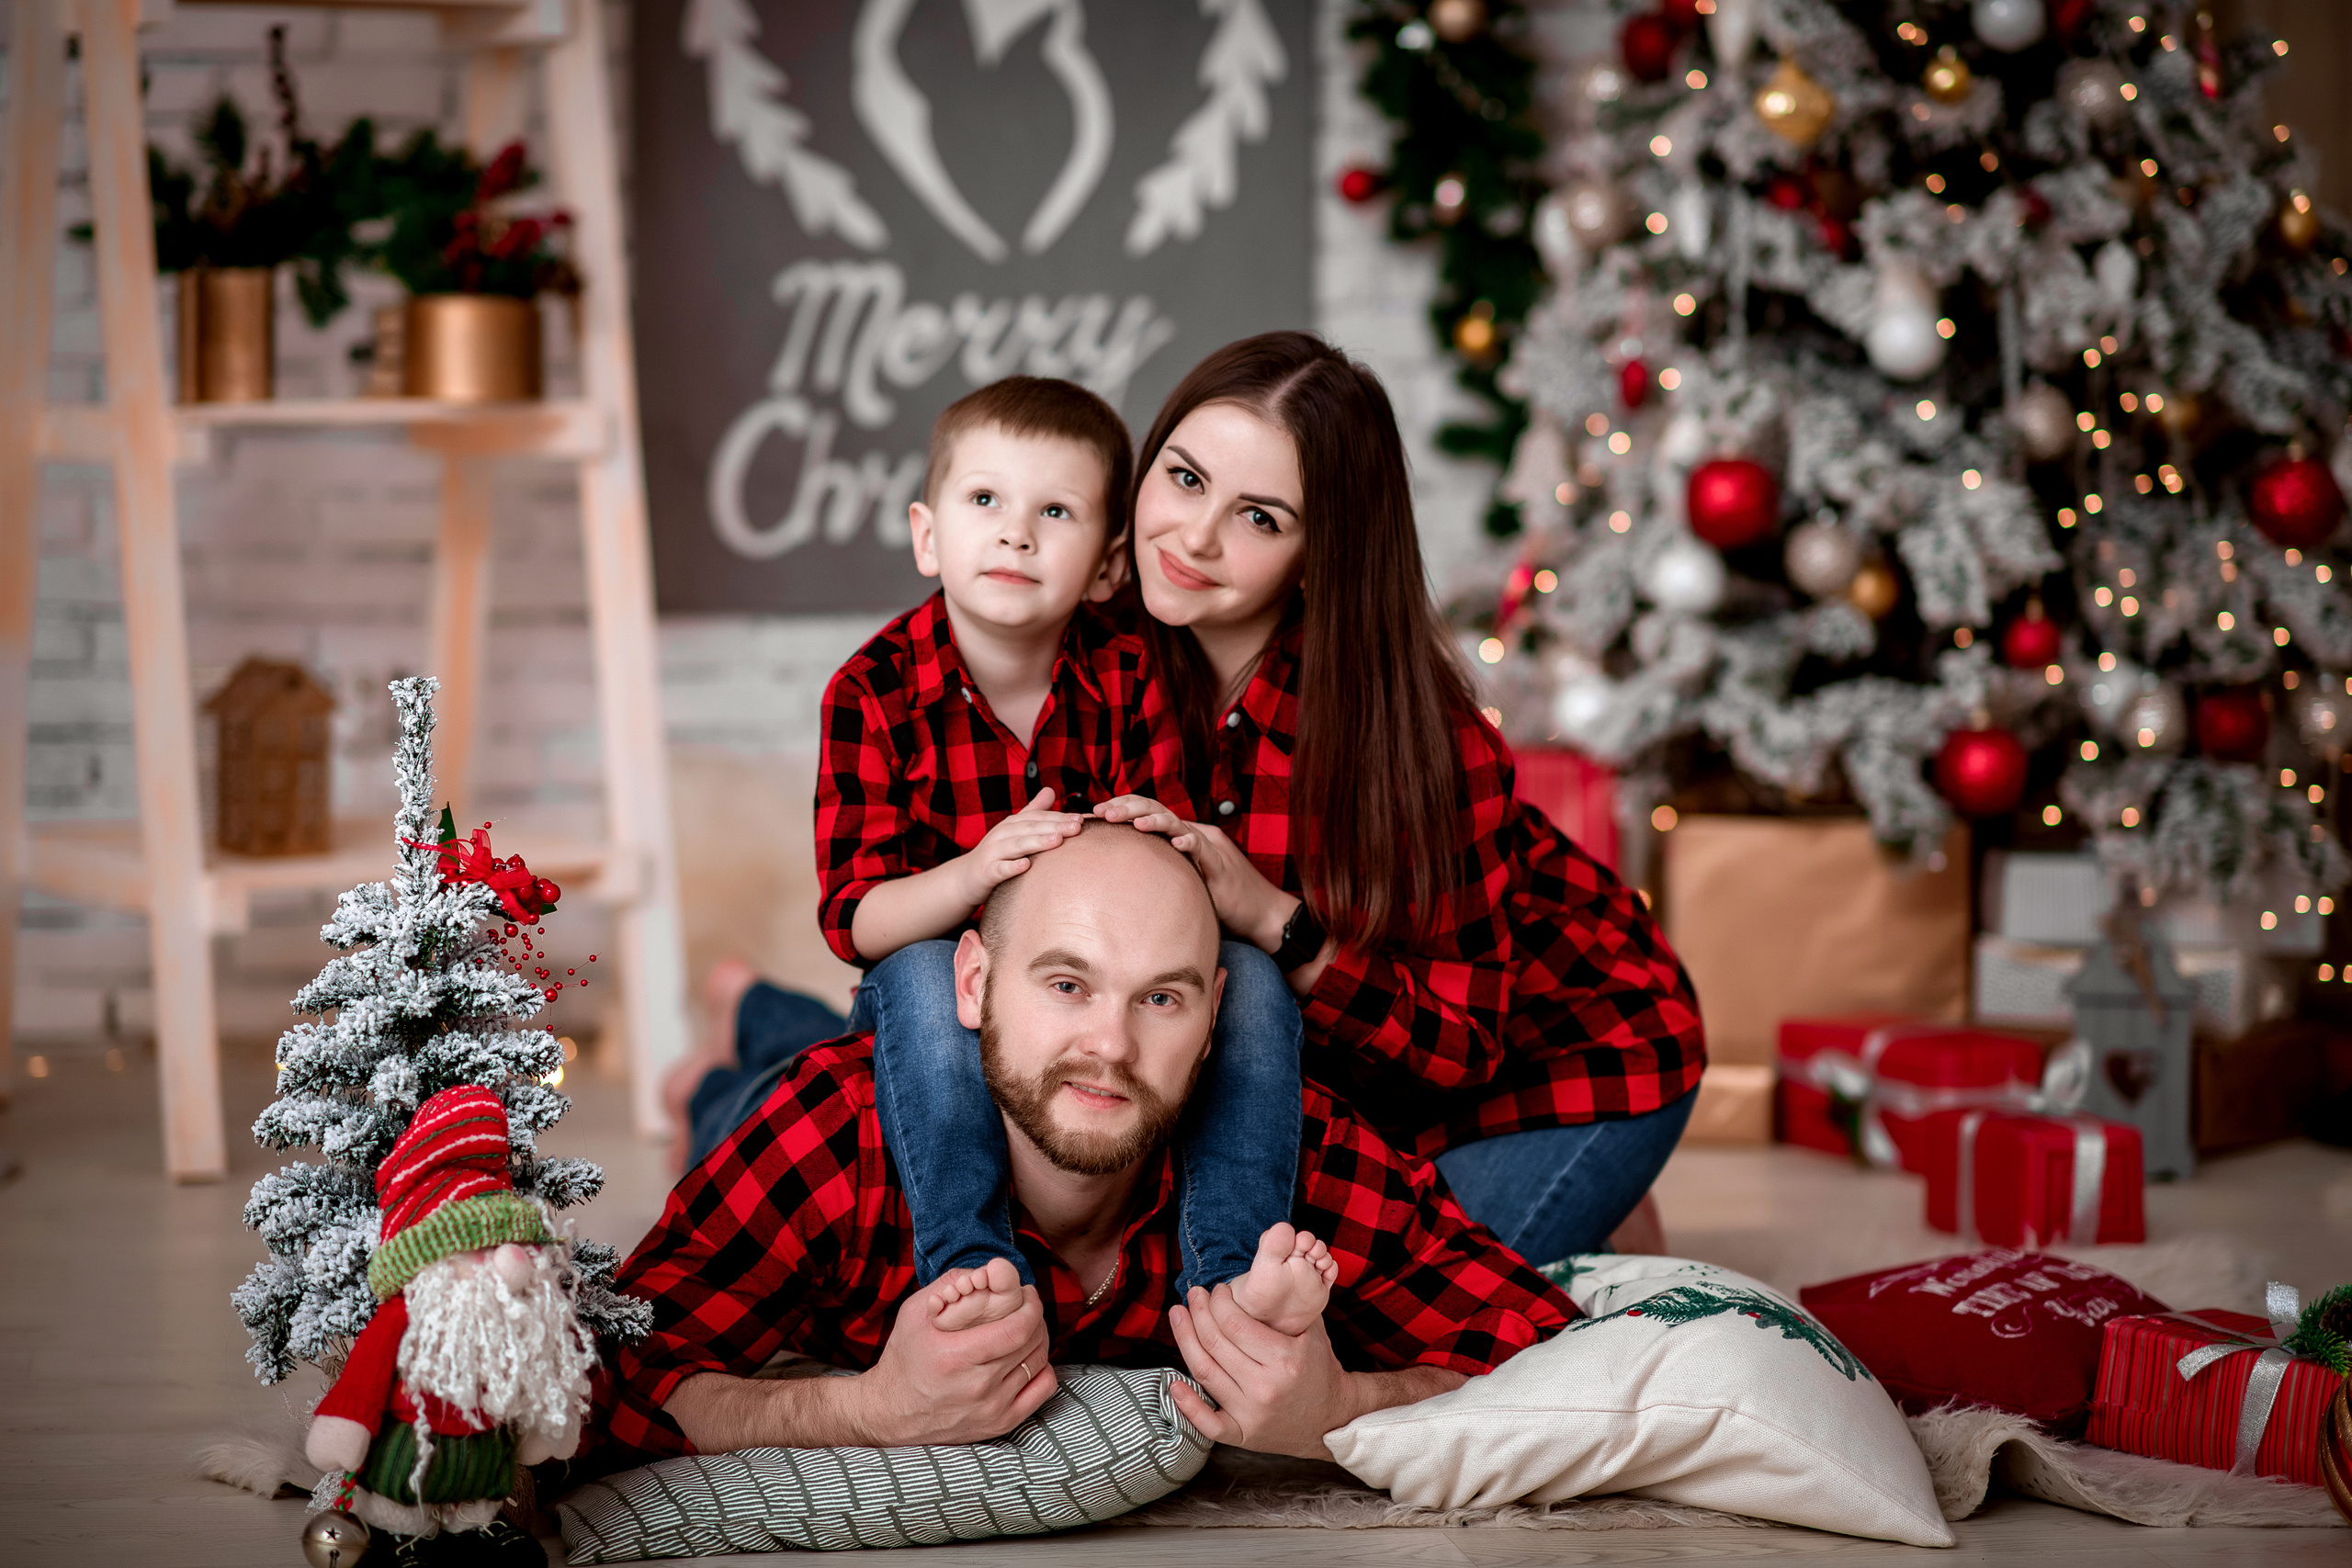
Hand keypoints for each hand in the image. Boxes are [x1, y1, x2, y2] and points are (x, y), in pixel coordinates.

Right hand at [850, 1280, 1056, 1446]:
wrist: (892, 1413)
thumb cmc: (905, 1358)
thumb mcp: (915, 1312)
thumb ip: (952, 1284)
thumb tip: (994, 1269)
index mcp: (955, 1357)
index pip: (1015, 1329)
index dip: (1030, 1305)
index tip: (1025, 1292)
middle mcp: (977, 1387)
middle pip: (1031, 1342)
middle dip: (1034, 1314)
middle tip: (1025, 1303)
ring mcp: (992, 1409)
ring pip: (1039, 1362)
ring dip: (1038, 1337)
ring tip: (1024, 1326)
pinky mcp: (1001, 1424)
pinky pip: (1043, 1389)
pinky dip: (1042, 1367)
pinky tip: (1025, 1356)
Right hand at [954, 789, 1084, 906]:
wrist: (966, 877)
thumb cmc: (997, 853)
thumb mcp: (1014, 830)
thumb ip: (1033, 811)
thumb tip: (1051, 790)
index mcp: (1012, 824)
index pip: (1039, 818)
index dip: (1060, 818)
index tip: (1082, 819)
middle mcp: (1002, 834)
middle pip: (1031, 828)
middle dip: (1055, 826)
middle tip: (1077, 827)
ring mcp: (993, 852)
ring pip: (1017, 845)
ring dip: (1037, 842)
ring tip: (1058, 840)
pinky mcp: (986, 872)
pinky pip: (1000, 869)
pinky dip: (1012, 867)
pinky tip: (1026, 866)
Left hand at [1093, 796, 1296, 951]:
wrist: (1260, 913)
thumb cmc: (1218, 901)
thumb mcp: (1180, 882)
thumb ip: (1157, 872)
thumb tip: (1119, 876)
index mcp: (1180, 836)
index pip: (1148, 812)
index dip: (1122, 808)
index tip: (1096, 813)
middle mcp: (1193, 834)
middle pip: (1157, 810)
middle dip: (1127, 807)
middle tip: (1101, 811)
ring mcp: (1208, 847)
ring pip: (1177, 824)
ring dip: (1153, 820)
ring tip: (1133, 823)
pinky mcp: (1221, 864)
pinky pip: (1204, 849)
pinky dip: (1191, 843)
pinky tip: (1177, 843)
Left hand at [1166, 1283, 1357, 1459]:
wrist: (1332, 1419)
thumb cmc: (1319, 1370)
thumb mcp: (1312, 1333)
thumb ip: (1286, 1308)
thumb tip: (1253, 1279)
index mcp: (1284, 1359)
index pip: (1236, 1324)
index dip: (1219, 1302)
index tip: (1217, 1291)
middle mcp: (1265, 1387)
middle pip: (1216, 1344)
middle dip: (1199, 1312)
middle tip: (1193, 1295)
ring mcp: (1251, 1413)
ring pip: (1205, 1373)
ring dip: (1185, 1340)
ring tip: (1178, 1316)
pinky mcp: (1243, 1435)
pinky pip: (1208, 1424)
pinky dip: (1187, 1405)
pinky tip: (1173, 1383)